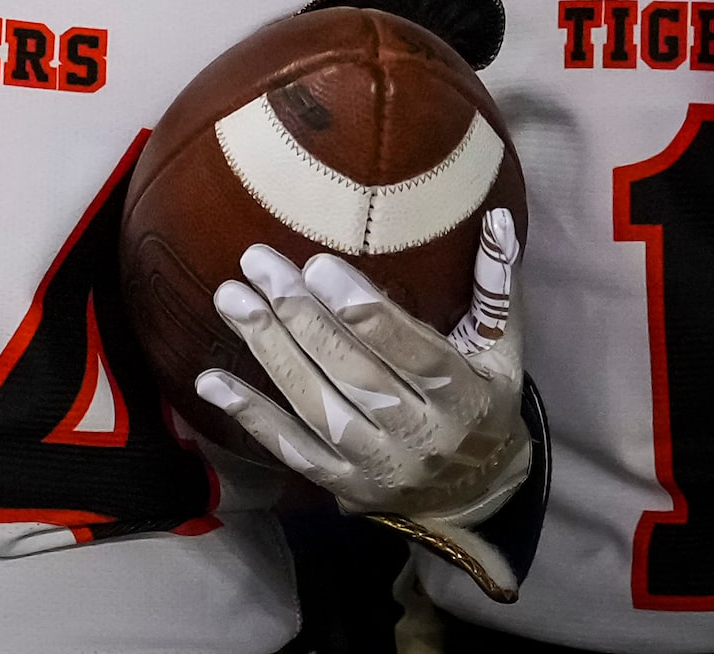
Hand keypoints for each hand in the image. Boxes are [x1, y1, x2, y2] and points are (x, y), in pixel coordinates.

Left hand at [197, 209, 529, 531]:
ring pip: (318, 407)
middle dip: (302, 318)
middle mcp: (421, 435)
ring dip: (270, 352)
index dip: (366, 313)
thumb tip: (496, 219)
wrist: (476, 494)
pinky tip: (210, 380)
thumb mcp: (502, 351)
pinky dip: (252, 416)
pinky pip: (293, 451)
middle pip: (355, 374)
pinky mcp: (343, 484)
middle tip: (259, 264)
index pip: (412, 352)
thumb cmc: (484, 403)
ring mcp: (379, 464)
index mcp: (463, 396)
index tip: (318, 266)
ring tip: (231, 298)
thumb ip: (496, 287)